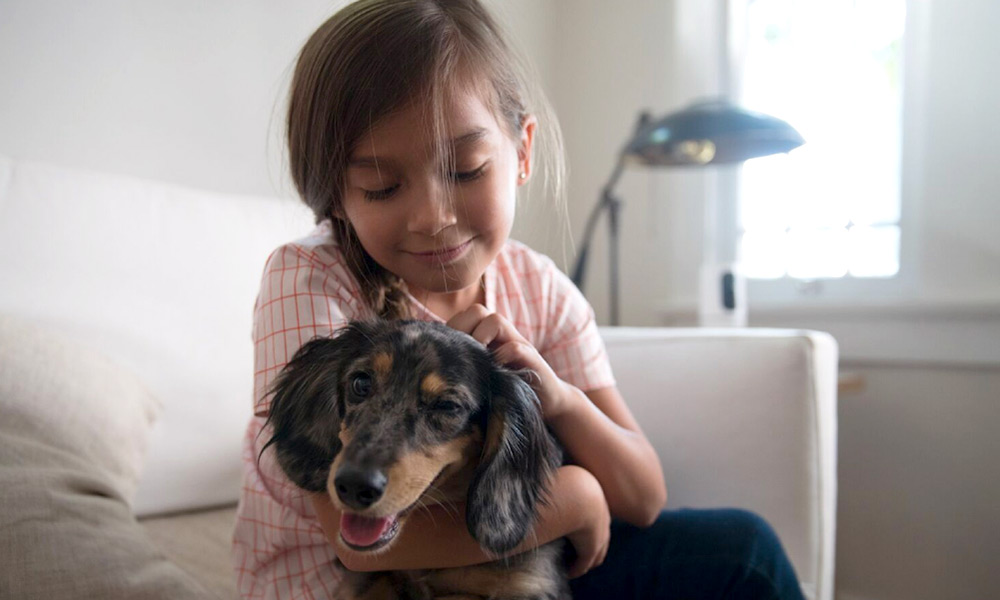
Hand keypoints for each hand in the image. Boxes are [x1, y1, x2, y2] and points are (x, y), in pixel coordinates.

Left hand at [446, 304, 573, 418]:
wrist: (548, 401)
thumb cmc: (508, 389)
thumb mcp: (484, 375)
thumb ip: (466, 364)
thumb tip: (433, 367)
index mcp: (488, 336)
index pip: (464, 316)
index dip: (451, 329)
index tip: (444, 353)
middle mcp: (502, 335)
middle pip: (478, 311)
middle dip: (463, 328)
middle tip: (460, 355)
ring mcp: (518, 344)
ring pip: (495, 320)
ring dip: (480, 338)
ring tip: (476, 360)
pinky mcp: (532, 360)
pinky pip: (516, 347)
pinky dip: (503, 356)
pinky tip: (496, 372)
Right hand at [565, 468, 610, 577]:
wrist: (575, 494)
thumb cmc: (564, 481)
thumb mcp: (564, 476)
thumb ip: (556, 475)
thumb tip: (541, 463)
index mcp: (596, 500)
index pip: (597, 517)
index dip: (587, 526)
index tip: (573, 531)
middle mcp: (602, 518)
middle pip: (601, 538)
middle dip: (591, 547)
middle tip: (576, 555)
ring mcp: (599, 534)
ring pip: (595, 554)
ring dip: (583, 561)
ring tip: (571, 564)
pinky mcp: (591, 547)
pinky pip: (584, 563)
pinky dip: (576, 568)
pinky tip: (567, 571)